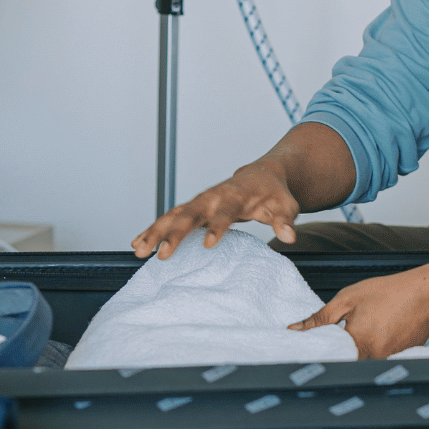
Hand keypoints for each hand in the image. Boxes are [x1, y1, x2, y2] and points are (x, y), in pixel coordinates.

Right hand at [131, 161, 302, 259]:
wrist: (261, 175)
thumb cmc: (274, 193)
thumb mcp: (286, 205)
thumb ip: (285, 220)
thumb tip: (290, 236)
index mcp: (236, 195)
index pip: (225, 211)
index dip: (217, 226)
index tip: (208, 245)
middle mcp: (213, 197)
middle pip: (190, 213)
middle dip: (174, 233)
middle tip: (162, 253)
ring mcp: (200, 202)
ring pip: (173, 215)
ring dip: (155, 231)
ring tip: (139, 250)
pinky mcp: (193, 209)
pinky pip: (169, 218)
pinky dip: (153, 230)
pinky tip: (138, 244)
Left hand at [289, 263, 428, 359]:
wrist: (428, 294)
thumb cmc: (390, 292)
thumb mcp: (348, 299)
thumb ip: (320, 317)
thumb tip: (295, 330)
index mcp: (358, 343)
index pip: (329, 359)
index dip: (318, 355)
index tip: (307, 352)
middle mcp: (374, 357)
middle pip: (345, 365)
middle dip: (336, 356)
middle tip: (330, 343)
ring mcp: (388, 361)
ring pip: (362, 363)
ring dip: (353, 354)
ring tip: (356, 335)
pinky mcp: (398, 359)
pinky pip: (378, 360)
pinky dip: (371, 351)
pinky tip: (375, 335)